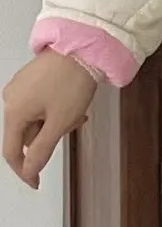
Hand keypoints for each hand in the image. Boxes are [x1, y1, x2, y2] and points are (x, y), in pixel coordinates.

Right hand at [3, 52, 95, 188]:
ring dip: (57, 120)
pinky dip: (56, 107)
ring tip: (79, 109)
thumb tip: (29, 171)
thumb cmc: (72, 79)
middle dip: (51, 134)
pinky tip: (74, 100)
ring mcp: (22, 86)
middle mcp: (12, 98)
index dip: (25, 169)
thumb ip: (42, 150)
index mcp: (13, 111)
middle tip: (74, 123)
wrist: (84, 44)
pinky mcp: (33, 78)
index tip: (36, 182)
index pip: (11, 152)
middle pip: (27, 133)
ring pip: (37, 118)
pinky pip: (40, 103)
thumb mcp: (60, 122)